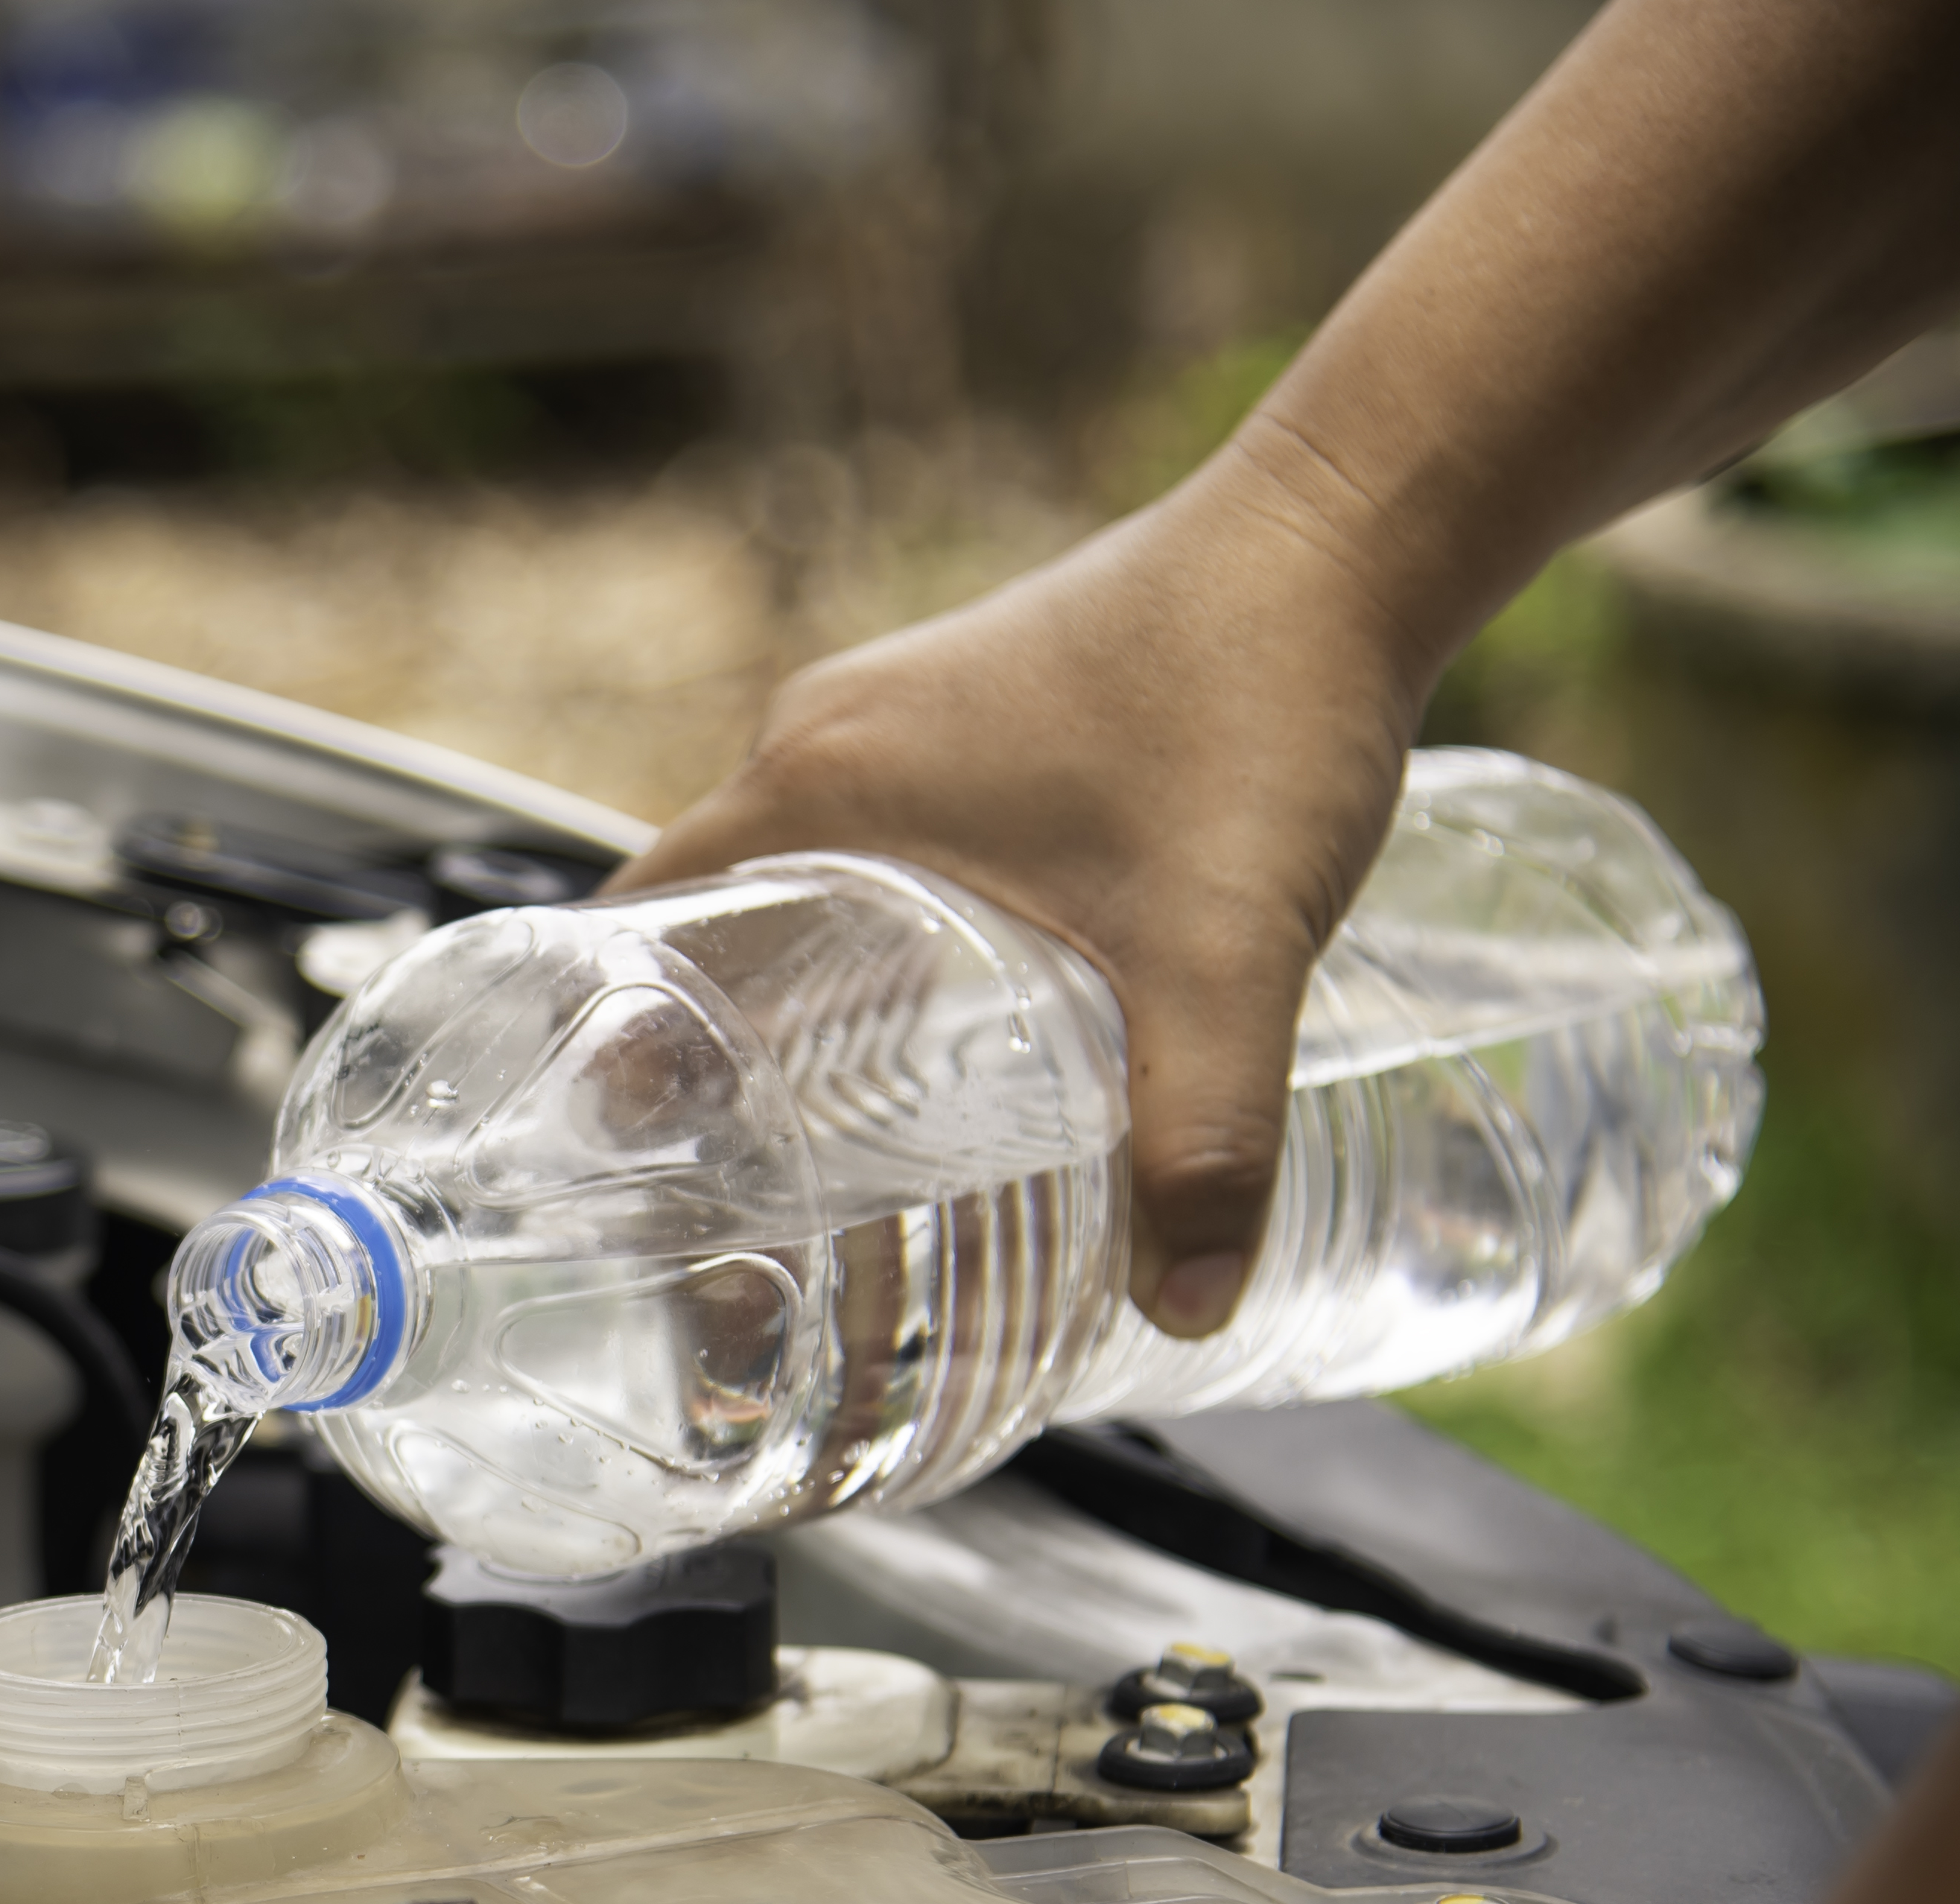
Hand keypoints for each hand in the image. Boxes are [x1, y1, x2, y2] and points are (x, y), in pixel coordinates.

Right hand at [614, 445, 1433, 1335]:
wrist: (1351, 542)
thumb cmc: (1260, 702)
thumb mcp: (1226, 950)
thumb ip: (1208, 1137)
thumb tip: (1189, 1305)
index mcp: (820, 788)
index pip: (631, 928)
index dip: (608, 1049)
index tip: (625, 1162)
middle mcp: (830, 742)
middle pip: (701, 922)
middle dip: (701, 1054)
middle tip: (733, 1188)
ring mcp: (898, 717)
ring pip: (791, 885)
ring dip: (790, 994)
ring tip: (826, 1129)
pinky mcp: (973, 713)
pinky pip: (868, 843)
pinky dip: (869, 934)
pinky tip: (944, 1020)